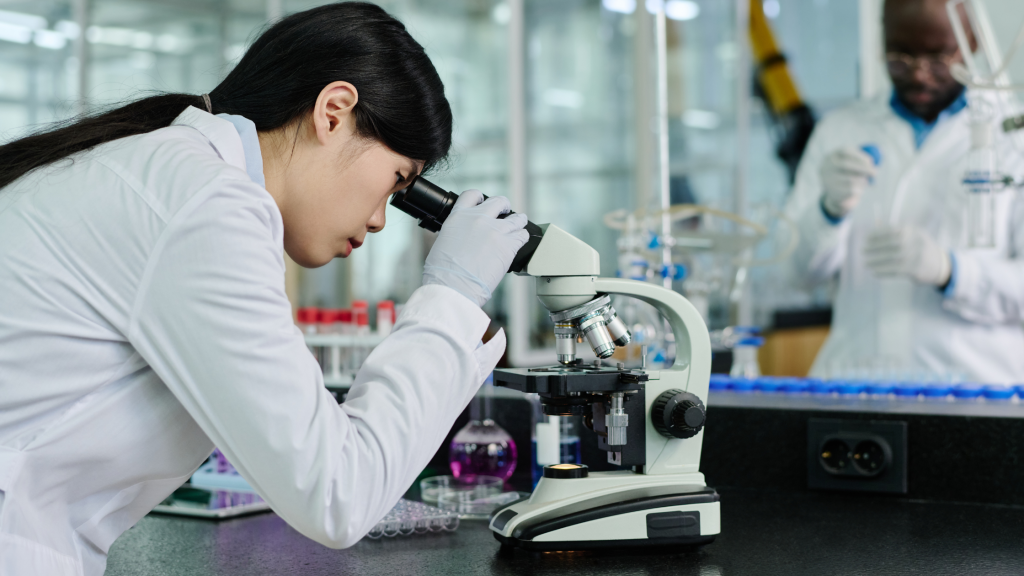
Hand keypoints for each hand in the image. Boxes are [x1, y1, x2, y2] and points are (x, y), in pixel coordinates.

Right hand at [422, 190, 529, 306]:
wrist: (453, 285)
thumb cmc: (442, 271)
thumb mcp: (441, 242)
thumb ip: (454, 233)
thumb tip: (460, 236)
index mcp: (459, 216)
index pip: (472, 195)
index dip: (480, 198)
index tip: (483, 202)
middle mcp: (478, 219)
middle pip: (498, 201)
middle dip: (503, 206)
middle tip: (505, 212)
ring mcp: (496, 231)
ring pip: (517, 218)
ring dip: (518, 221)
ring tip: (519, 224)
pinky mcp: (508, 245)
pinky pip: (523, 235)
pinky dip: (523, 237)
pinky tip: (520, 241)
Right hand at [820, 146, 877, 218]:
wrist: (837, 194)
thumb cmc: (849, 175)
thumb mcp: (853, 164)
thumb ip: (864, 159)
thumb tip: (879, 154)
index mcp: (831, 156)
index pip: (845, 152)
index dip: (859, 156)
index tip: (871, 161)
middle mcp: (826, 168)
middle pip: (846, 165)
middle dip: (863, 168)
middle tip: (875, 172)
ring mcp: (828, 180)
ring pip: (851, 179)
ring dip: (862, 180)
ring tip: (864, 181)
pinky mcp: (833, 192)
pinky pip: (851, 190)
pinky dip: (859, 189)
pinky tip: (857, 190)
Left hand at [864, 226, 950, 285]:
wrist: (941, 264)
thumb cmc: (920, 247)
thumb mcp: (912, 234)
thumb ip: (895, 230)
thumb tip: (876, 222)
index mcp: (913, 231)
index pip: (892, 231)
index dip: (877, 235)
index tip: (866, 238)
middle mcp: (915, 242)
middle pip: (891, 244)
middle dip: (875, 247)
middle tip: (863, 250)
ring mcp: (916, 256)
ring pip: (892, 258)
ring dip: (877, 261)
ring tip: (866, 263)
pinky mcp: (916, 269)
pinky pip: (896, 270)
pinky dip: (884, 271)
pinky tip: (875, 272)